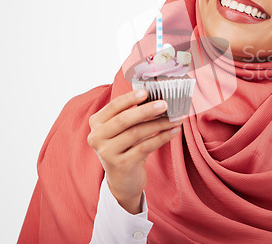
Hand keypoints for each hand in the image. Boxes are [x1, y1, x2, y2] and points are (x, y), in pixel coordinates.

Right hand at [87, 89, 181, 213]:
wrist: (122, 180)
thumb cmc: (126, 147)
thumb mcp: (123, 130)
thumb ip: (133, 115)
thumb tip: (158, 100)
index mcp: (96, 123)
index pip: (113, 106)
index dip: (130, 98)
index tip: (147, 91)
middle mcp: (97, 137)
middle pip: (124, 119)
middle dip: (146, 110)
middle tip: (165, 104)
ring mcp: (107, 152)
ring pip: (136, 133)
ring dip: (159, 124)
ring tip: (176, 118)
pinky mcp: (121, 164)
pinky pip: (145, 147)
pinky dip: (162, 138)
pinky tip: (174, 131)